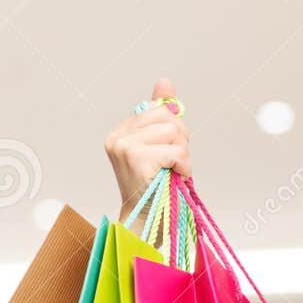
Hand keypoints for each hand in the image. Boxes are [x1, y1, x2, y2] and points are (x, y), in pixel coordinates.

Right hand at [105, 76, 193, 217]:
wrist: (148, 221)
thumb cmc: (157, 186)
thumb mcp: (161, 146)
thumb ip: (161, 114)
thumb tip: (164, 81)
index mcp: (121, 132)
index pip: (158, 110)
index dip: (173, 130)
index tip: (170, 152)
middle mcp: (118, 137)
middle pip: (167, 118)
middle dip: (181, 140)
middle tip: (176, 163)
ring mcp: (124, 147)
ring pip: (173, 132)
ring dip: (184, 155)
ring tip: (175, 171)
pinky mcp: (136, 158)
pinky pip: (175, 150)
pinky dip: (183, 164)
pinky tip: (175, 176)